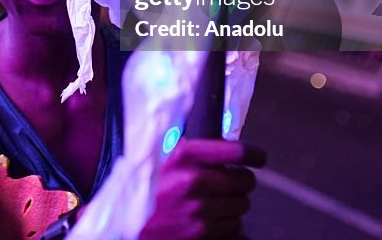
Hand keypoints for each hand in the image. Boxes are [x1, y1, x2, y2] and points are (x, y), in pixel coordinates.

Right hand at [139, 139, 265, 239]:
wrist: (123, 222)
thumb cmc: (141, 189)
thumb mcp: (160, 158)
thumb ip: (189, 151)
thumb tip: (221, 149)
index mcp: (184, 157)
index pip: (236, 151)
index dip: (253, 154)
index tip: (258, 157)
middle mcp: (193, 181)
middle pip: (244, 181)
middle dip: (240, 182)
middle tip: (229, 183)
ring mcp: (199, 210)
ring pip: (241, 207)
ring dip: (232, 206)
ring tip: (212, 204)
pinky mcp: (201, 234)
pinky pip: (234, 230)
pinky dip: (228, 227)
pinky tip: (212, 221)